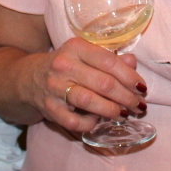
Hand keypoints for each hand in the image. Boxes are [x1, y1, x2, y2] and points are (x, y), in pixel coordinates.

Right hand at [27, 37, 146, 133]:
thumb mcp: (86, 55)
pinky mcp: (49, 108)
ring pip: (89, 101)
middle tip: (139, 105)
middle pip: (103, 83)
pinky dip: (89, 123)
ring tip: (125, 114)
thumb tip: (133, 64)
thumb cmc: (67, 66)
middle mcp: (63, 65)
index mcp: (76, 47)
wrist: (28, 78)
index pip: (109, 61)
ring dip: (112, 110)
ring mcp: (54, 87)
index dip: (129, 76)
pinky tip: (98, 121)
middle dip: (126, 97)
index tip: (142, 87)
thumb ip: (111, 59)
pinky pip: (74, 121)